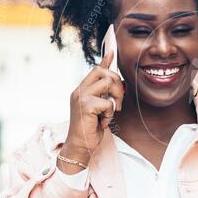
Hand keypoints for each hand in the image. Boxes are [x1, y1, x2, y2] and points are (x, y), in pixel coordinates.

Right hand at [60, 50, 123, 171]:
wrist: (79, 146)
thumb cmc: (90, 129)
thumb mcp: (98, 109)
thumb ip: (103, 96)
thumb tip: (113, 83)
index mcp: (81, 90)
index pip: (95, 70)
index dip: (105, 61)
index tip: (112, 51)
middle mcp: (79, 91)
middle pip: (103, 72)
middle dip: (117, 84)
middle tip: (118, 102)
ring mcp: (81, 97)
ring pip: (107, 83)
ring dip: (115, 99)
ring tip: (111, 112)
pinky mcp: (85, 106)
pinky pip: (108, 102)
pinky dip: (109, 113)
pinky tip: (102, 122)